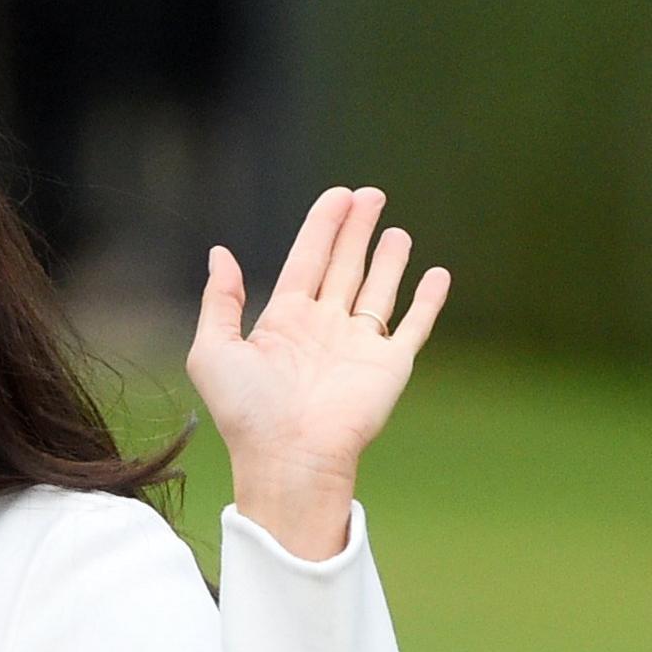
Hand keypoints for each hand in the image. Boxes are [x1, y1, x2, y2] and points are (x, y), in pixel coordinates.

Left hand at [189, 187, 448, 559]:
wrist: (288, 456)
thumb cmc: (246, 412)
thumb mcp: (213, 350)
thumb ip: (220, 301)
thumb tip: (220, 253)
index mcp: (283, 321)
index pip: (306, 260)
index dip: (322, 227)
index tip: (338, 196)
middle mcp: (323, 328)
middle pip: (343, 266)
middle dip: (356, 229)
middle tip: (370, 194)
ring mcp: (358, 345)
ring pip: (377, 289)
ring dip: (388, 259)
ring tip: (396, 230)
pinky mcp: (389, 365)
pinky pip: (414, 325)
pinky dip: (428, 300)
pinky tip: (437, 274)